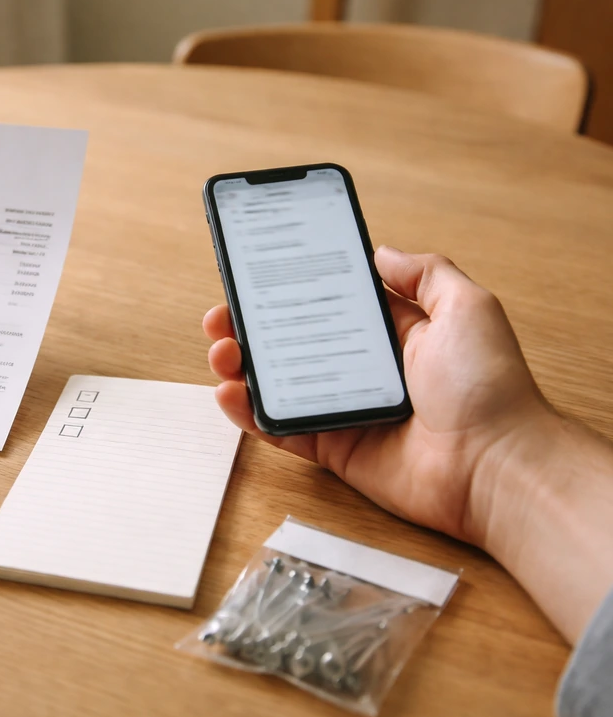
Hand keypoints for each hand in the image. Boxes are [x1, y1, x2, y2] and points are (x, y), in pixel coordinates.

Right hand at [203, 246, 554, 545]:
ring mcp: (345, 409)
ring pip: (279, 384)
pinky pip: (282, 430)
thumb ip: (425, 272)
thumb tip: (382, 250)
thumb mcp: (467, 307)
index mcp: (392, 334)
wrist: (495, 465)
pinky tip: (229, 394)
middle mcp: (363, 369)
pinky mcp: (334, 449)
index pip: (326, 304)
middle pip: (292, 342)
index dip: (289, 289)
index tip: (256, 275)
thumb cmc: (488, 386)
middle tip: (223, 317)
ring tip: (220, 351)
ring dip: (242, 366)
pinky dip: (250, 414)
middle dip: (251, 327)